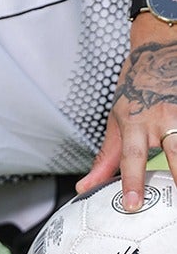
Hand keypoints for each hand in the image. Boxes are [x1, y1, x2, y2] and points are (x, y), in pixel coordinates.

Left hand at [77, 18, 176, 210]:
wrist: (157, 49)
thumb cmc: (135, 89)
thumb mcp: (116, 122)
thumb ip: (106, 159)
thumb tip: (84, 187)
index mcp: (136, 123)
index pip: (131, 158)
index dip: (131, 182)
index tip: (132, 204)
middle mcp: (162, 118)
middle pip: (176, 153)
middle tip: (174, 202)